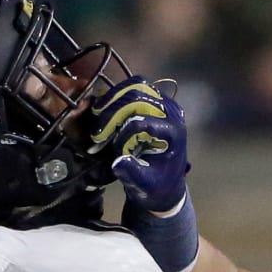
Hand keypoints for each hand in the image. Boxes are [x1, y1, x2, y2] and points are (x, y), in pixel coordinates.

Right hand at [90, 76, 197, 271]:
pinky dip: (116, 96)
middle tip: (97, 132)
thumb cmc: (156, 185)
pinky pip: (134, 87)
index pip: (142, 121)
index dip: (119, 132)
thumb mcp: (143, 185)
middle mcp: (172, 113)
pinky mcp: (155, 100)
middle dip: (112, 112)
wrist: (165, 182)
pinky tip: (102, 112)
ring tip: (98, 118)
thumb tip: (118, 161)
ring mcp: (165, 103)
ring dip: (113, 100)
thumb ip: (132, 174)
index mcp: (174, 133)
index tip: (102, 145)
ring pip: (135, 85)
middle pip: (138, 96)